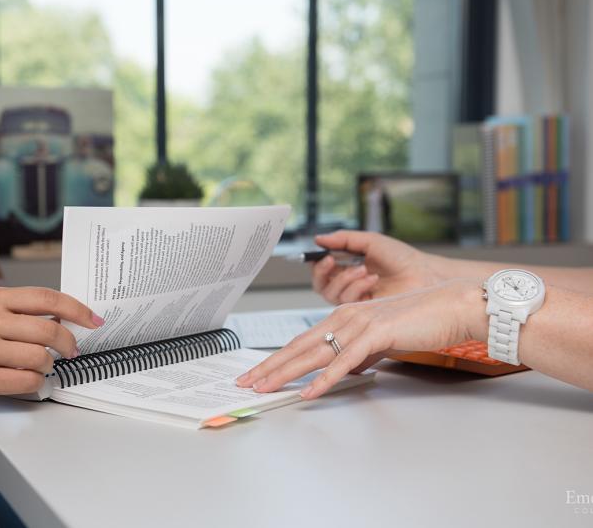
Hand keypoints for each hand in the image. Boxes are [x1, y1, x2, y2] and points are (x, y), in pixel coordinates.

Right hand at [0, 286, 103, 401]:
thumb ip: (24, 310)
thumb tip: (66, 317)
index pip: (46, 298)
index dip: (76, 309)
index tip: (94, 320)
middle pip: (48, 330)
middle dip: (68, 343)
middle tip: (71, 350)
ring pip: (40, 357)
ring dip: (49, 363)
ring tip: (42, 363)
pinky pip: (27, 381)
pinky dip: (37, 381)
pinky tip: (31, 377)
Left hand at [236, 279, 486, 398]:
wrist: (451, 306)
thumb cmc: (419, 321)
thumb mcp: (381, 340)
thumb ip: (361, 353)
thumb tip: (346, 370)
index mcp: (343, 317)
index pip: (302, 341)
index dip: (277, 358)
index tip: (258, 373)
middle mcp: (345, 317)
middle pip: (298, 346)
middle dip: (269, 366)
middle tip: (246, 382)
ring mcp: (358, 324)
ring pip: (314, 353)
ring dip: (286, 373)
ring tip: (265, 388)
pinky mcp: (376, 334)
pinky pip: (344, 360)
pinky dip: (325, 378)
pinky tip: (309, 391)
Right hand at [311, 230, 443, 303]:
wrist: (424, 274)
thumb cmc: (402, 258)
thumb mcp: (370, 241)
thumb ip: (343, 239)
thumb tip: (319, 238)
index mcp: (348, 267)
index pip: (322, 268)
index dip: (317, 262)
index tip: (321, 254)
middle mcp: (349, 284)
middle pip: (320, 284)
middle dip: (323, 271)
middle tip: (331, 260)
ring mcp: (356, 299)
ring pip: (331, 294)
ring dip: (344, 279)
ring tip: (363, 269)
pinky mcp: (364, 312)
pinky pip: (347, 303)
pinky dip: (356, 288)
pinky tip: (371, 279)